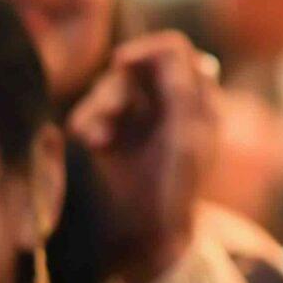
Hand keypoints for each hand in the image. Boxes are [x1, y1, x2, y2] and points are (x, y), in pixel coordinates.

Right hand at [67, 32, 220, 282]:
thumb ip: (182, 86)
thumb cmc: (178, 185)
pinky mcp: (110, 135)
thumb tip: (167, 48)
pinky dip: (88, 122)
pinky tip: (91, 143)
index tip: (123, 64)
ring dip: (97, 108)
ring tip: (94, 139)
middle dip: (115, 88)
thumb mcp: (188, 133)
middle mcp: (166, 102)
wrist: (151, 235)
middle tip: (108, 116)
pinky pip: (91, 112)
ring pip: (108, 88)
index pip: (172, 50)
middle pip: (133, 67)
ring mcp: (137, 118)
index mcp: (195, 97)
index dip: (147, 50)